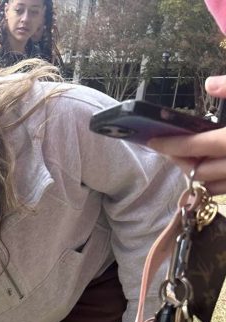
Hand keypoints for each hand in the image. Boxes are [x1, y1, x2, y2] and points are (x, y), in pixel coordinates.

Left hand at [148, 75, 225, 191]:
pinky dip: (213, 181)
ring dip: (196, 174)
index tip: (152, 141)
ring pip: (210, 186)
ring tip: (189, 158)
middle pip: (198, 171)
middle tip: (169, 148)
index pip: (194, 146)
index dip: (170, 145)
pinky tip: (211, 167)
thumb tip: (208, 83)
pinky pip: (224, 190)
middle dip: (180, 161)